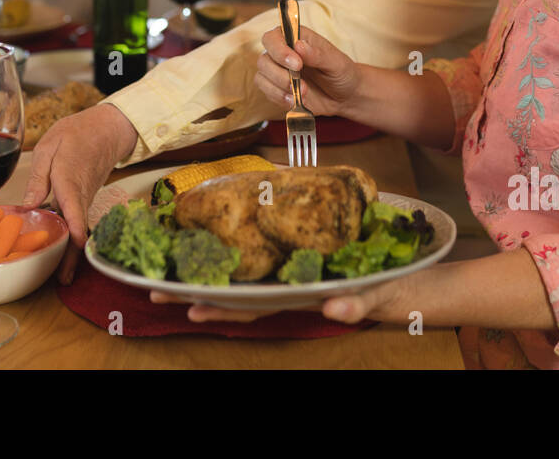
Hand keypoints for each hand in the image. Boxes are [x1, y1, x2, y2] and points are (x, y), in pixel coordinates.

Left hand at [21, 103, 138, 283]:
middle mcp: (81, 196)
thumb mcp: (50, 146)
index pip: (75, 211)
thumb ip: (39, 176)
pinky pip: (78, 222)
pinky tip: (59, 251)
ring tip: (62, 276)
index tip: (74, 250)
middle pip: (78, 230)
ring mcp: (85, 199)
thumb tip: (29, 205)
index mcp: (70, 181)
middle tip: (64, 280)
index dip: (74, 232)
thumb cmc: (76, 134)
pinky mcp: (84, 200)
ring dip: (71, 252)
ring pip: (79, 229)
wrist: (107, 130)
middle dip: (72, 256)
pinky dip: (71, 239)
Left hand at [148, 276, 408, 323]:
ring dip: (205, 278)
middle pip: (235, 297)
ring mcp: (286, 275)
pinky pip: (255, 260)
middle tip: (157, 292)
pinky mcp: (291, 258)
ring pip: (239, 281)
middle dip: (197, 296)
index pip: (254, 306)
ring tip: (169, 275)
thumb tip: (335, 311)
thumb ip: (356, 305)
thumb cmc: (384, 286)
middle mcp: (286, 289)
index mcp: (299, 297)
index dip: (222, 308)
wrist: (401, 279)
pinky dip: (230, 256)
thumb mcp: (374, 296)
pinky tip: (207, 247)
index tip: (191, 307)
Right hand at [256, 26, 361, 117]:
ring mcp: (278, 72)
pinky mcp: (278, 89)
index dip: (279, 50)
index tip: (296, 64)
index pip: (273, 37)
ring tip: (302, 94)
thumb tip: (299, 45)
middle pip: (264, 59)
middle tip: (300, 83)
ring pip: (262, 77)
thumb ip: (318, 54)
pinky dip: (280, 98)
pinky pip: (268, 93)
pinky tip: (295, 101)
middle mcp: (282, 53)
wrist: (346, 96)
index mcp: (295, 38)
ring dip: (279, 88)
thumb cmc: (342, 72)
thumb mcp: (336, 62)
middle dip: (280, 75)